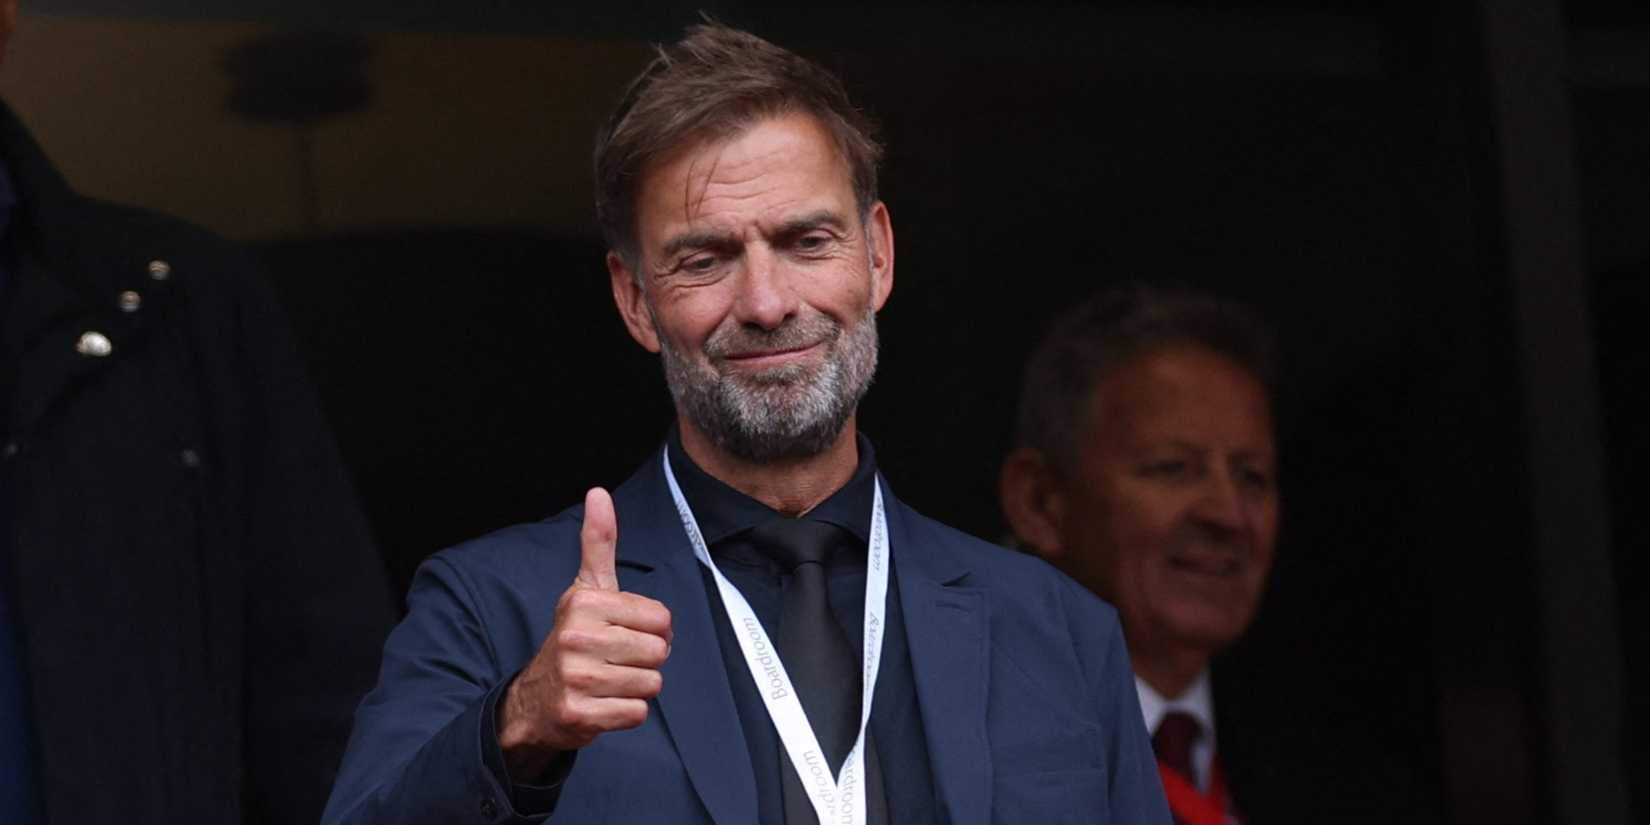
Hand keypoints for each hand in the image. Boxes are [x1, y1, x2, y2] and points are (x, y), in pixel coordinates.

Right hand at [497, 488, 672, 779]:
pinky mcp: (579, 714)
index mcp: (584, 601)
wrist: (535, 699)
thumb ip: (598, 542)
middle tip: (617, 660)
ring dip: (636, 687)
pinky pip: (637, 714)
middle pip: (659, 652)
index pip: (662, 618)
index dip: (653, 629)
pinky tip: (603, 702)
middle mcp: (576, 636)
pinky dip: (626, 713)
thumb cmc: (574, 639)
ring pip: (651, 684)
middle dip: (647, 660)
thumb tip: (599, 492)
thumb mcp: (585, 588)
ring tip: (608, 681)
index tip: (625, 632)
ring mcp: (575, 677)